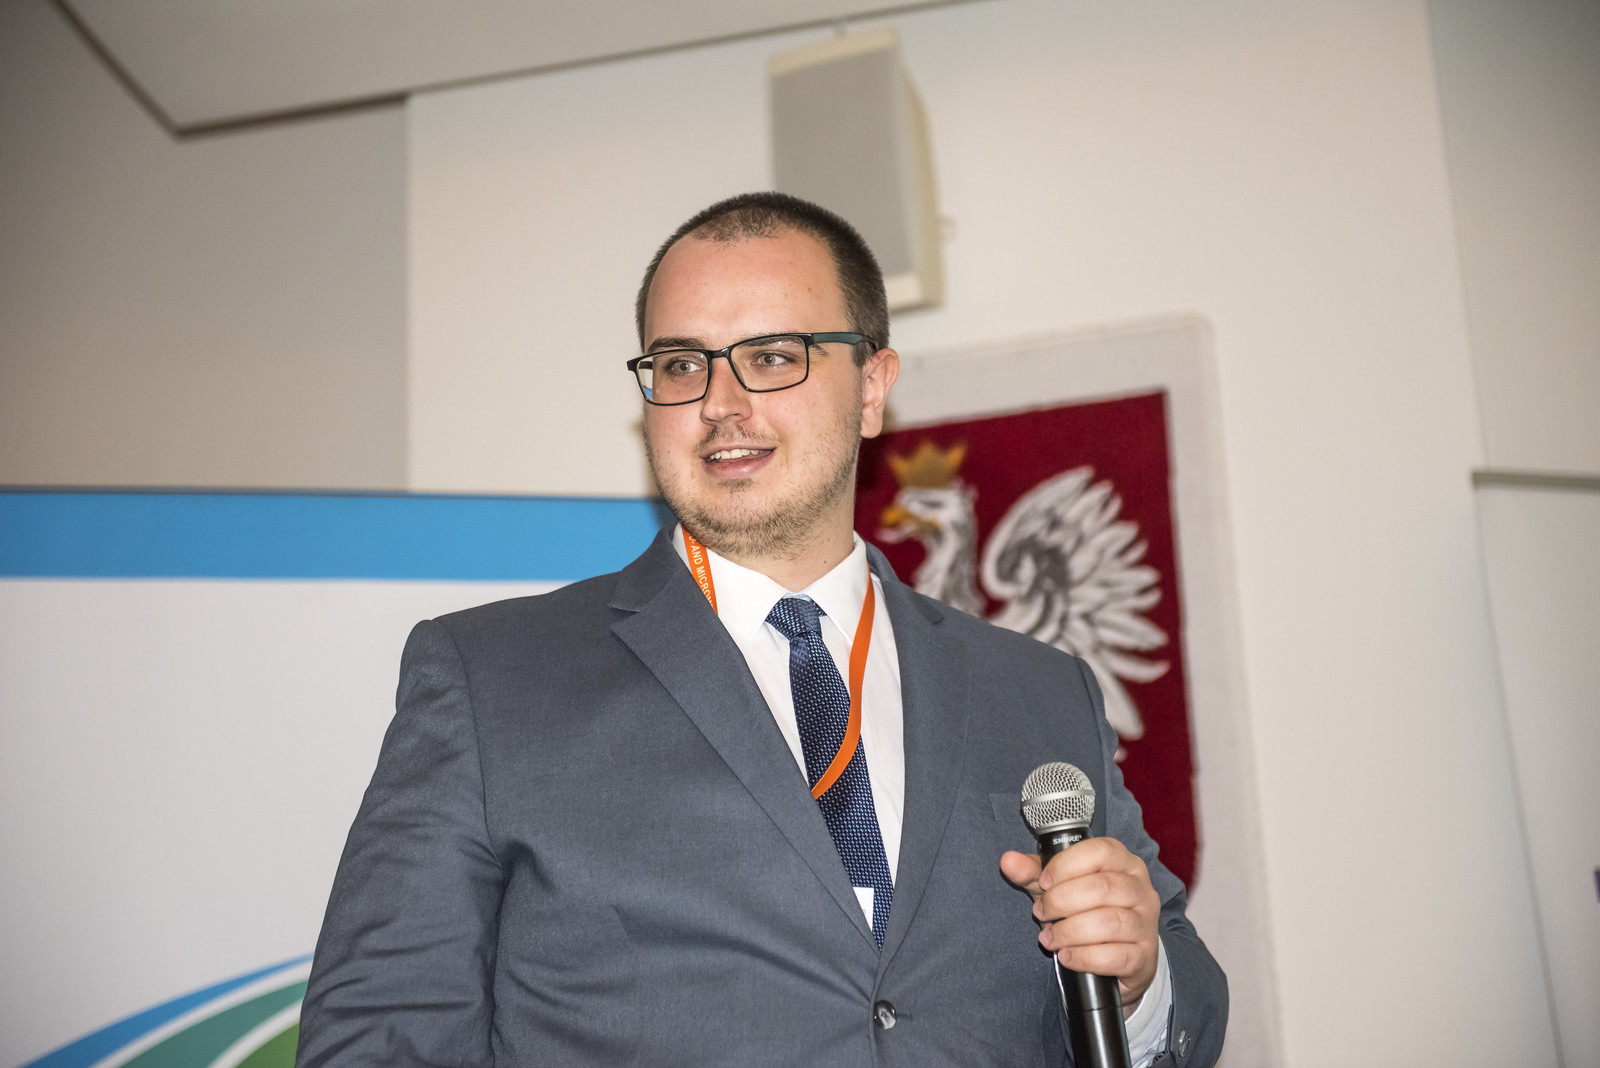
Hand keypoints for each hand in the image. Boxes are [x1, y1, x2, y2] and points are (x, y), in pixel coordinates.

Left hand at [1000, 839, 1160, 1012]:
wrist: (1120, 958)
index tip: (1044, 883)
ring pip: (1110, 922)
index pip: (1100, 851)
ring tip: (1049, 938)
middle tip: (1041, 913)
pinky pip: (1115, 956)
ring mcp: (1146, 923)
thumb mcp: (1060, 888)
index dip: (1066, 866)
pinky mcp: (1143, 956)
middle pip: (1102, 888)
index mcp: (1123, 862)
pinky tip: (1067, 957)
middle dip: (1062, 902)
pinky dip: (1084, 957)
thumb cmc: (1088, 912)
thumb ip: (1034, 873)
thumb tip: (1008, 860)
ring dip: (1070, 931)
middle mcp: (1140, 889)